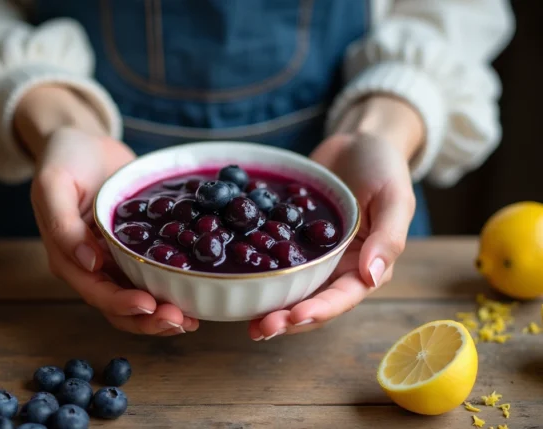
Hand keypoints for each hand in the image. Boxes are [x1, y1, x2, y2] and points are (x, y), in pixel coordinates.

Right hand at [15, 86, 198, 335]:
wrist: (84, 141)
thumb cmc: (63, 159)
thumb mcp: (53, 185)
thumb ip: (63, 225)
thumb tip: (91, 263)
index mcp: (68, 258)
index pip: (97, 292)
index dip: (122, 304)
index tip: (150, 305)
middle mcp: (92, 266)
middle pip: (120, 307)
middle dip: (150, 319)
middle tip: (181, 320)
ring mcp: (116, 259)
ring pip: (139, 298)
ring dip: (164, 314)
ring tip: (192, 319)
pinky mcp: (136, 248)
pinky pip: (153, 275)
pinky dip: (172, 289)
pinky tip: (194, 293)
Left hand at [248, 96, 422, 339]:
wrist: (358, 140)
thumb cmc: (384, 167)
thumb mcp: (395, 197)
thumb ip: (388, 237)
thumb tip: (372, 277)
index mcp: (367, 266)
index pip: (343, 297)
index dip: (319, 311)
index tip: (293, 318)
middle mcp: (338, 267)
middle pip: (312, 302)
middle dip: (287, 319)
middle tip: (260, 329)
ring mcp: (312, 255)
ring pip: (290, 288)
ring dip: (269, 306)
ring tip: (244, 319)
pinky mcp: (290, 239)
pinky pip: (273, 258)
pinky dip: (257, 272)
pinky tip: (235, 279)